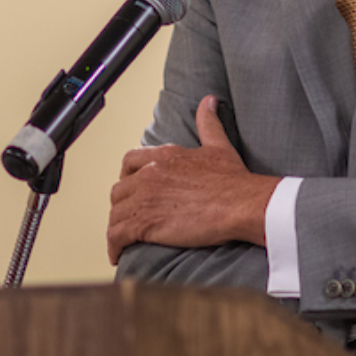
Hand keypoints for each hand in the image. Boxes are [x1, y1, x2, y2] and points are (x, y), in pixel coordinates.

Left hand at [107, 96, 278, 264]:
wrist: (241, 203)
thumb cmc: (234, 180)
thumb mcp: (218, 145)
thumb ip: (208, 122)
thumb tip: (208, 101)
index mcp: (163, 156)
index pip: (129, 162)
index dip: (127, 177)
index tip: (132, 188)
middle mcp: (149, 174)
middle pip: (119, 190)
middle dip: (123, 204)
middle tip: (131, 217)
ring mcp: (145, 198)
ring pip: (115, 213)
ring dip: (118, 227)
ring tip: (125, 239)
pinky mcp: (145, 223)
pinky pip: (117, 235)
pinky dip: (114, 245)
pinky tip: (119, 253)